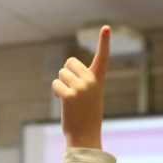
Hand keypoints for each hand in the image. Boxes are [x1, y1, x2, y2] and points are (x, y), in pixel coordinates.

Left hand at [52, 25, 109, 149]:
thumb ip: (81, 79)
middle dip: (67, 74)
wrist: (85, 135)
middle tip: (73, 92)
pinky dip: (56, 93)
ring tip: (70, 100)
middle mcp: (91, 81)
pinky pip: (55, 84)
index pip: (103, 57)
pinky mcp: (69, 96)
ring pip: (61, 73)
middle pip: (69, 62)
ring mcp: (81, 88)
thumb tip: (65, 70)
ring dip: (61, 84)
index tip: (106, 27)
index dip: (104, 41)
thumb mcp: (89, 94)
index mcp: (98, 79)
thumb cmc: (86, 115)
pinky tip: (64, 104)